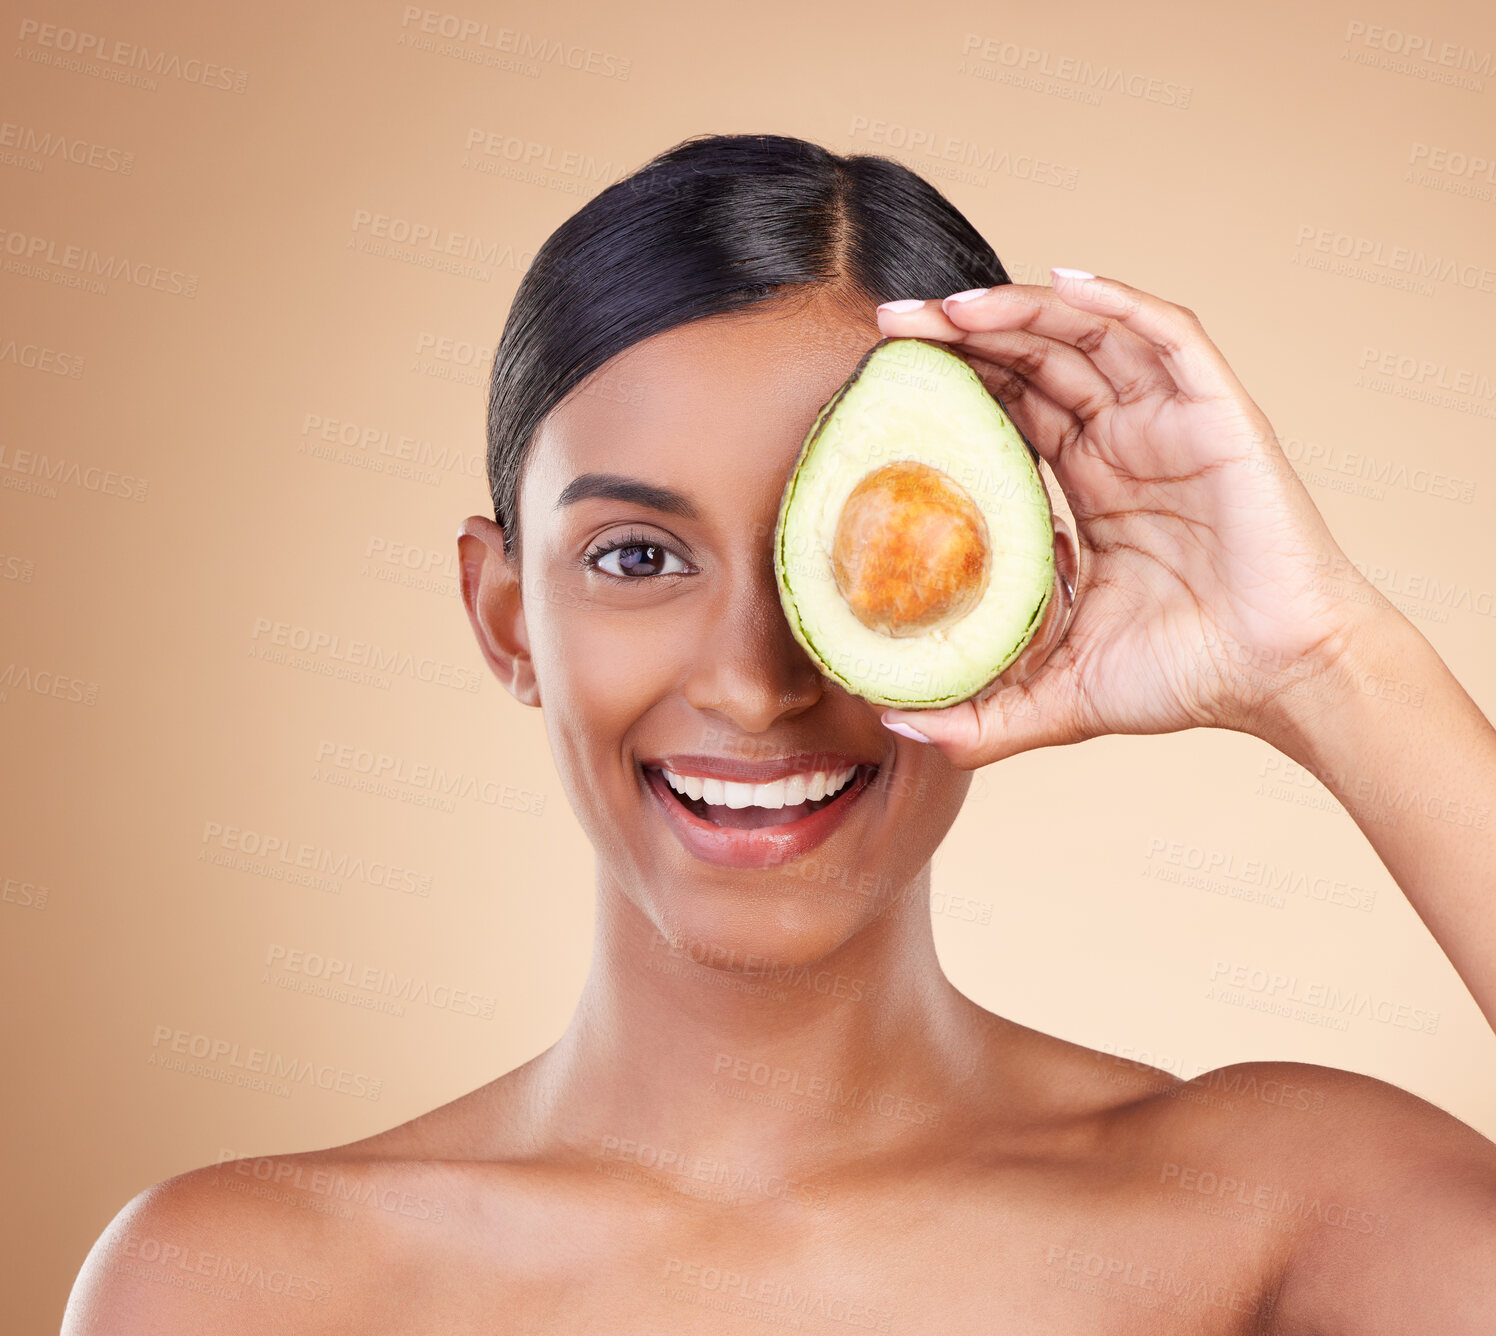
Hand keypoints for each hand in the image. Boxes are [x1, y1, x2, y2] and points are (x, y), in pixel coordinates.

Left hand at [874, 270, 1377, 767]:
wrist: (1281, 679)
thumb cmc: (1184, 677)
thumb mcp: (1057, 697)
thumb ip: (979, 720)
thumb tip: (896, 725)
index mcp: (1088, 487)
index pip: (1007, 411)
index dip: (952, 386)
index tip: (885, 380)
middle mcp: (1123, 444)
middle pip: (1034, 361)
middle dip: (964, 336)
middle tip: (892, 327)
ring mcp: (1169, 424)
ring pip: (1087, 336)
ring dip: (1019, 311)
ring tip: (949, 308)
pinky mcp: (1217, 414)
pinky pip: (1168, 336)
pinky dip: (1119, 301)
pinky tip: (1063, 282)